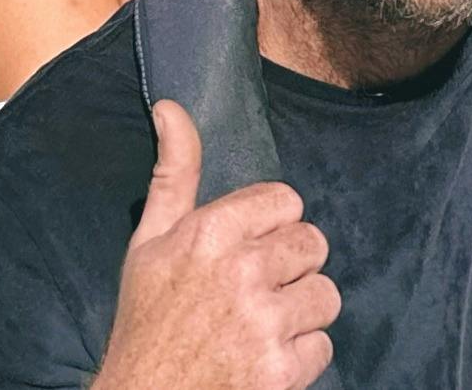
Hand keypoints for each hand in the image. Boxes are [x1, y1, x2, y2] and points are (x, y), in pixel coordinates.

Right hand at [94, 103, 337, 389]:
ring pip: (325, 295)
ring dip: (303, 310)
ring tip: (270, 321)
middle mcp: (241, 272)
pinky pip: (323, 345)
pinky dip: (303, 354)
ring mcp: (264, 324)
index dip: (274, 223)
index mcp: (209, 232)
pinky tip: (270, 356)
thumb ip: (173, 172)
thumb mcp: (149, 240)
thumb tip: (171, 107)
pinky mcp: (281, 373)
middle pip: (313, 243)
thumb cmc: (145, 321)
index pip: (286, 200)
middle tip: (265, 285)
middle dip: (294, 263)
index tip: (254, 244)